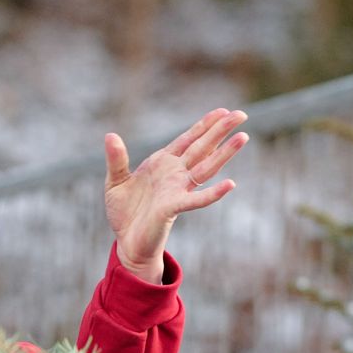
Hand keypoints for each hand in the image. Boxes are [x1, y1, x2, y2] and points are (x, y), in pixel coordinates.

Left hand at [102, 107, 247, 281]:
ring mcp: (177, 190)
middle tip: (242, 114)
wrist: (126, 241)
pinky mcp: (173, 208)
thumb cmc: (124, 212)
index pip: (188, 139)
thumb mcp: (115, 182)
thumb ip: (116, 159)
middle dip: (221, 130)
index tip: (222, 111)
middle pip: (202, 148)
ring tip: (243, 137)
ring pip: (206, 168)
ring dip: (224, 153)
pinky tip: (230, 184)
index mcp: (163, 164)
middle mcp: (175, 174)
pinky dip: (212, 193)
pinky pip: (196, 200)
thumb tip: (110, 135)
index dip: (204, 125)